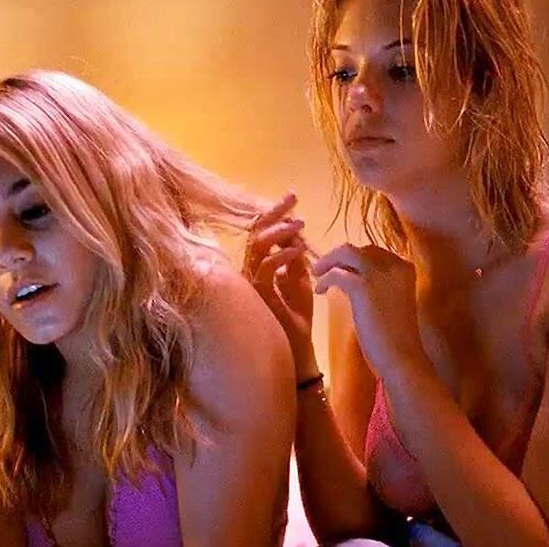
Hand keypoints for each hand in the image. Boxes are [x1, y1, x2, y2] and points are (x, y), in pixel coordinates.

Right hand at [243, 193, 315, 372]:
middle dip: (273, 212)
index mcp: (259, 266)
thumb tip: (294, 234)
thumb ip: (295, 259)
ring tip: (300, 225)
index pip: (261, 232)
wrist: (296, 350)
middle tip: (292, 198)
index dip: (274, 213)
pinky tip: (298, 250)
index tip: (292, 197)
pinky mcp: (254, 295)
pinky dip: (282, 255)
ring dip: (280, 232)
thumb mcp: (300, 282)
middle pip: (254, 233)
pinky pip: (264, 268)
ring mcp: (248, 283)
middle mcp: (248, 272)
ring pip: (257, 247)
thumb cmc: (296, 318)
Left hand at [311, 244, 420, 364]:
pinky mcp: (363, 287)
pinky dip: (324, 279)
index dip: (354, 259)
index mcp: (405, 267)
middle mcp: (395, 264)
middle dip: (339, 256)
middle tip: (324, 269)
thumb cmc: (396, 338)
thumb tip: (353, 277)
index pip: (374, 252)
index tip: (341, 268)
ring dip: (328, 260)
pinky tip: (320, 291)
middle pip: (360, 249)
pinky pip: (336, 273)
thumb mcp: (391, 302)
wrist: (401, 358)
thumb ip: (379, 286)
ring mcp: (380, 273)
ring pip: (346, 252)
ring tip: (317, 273)